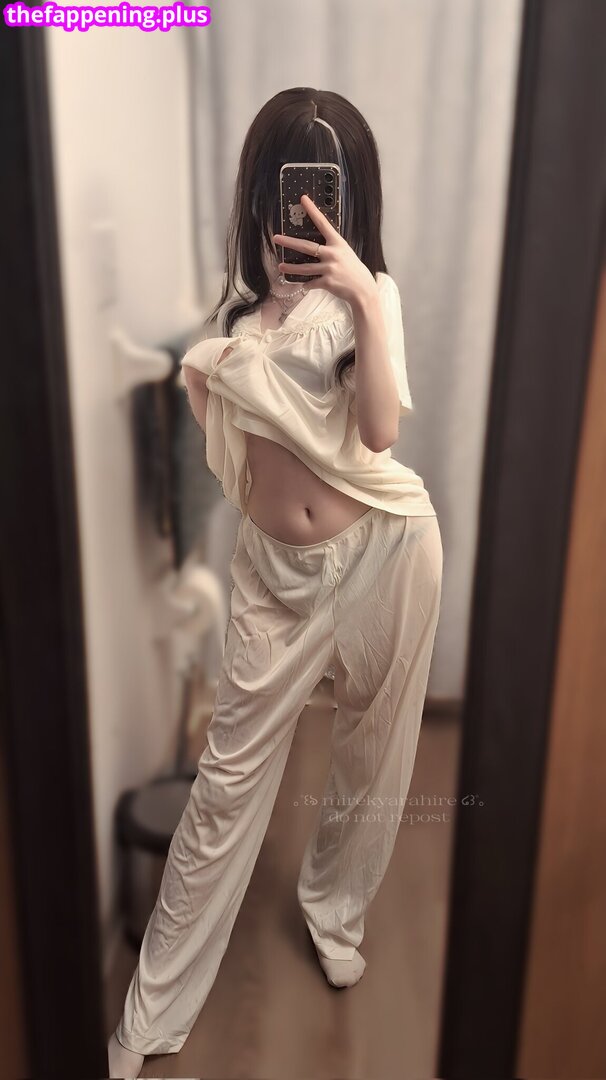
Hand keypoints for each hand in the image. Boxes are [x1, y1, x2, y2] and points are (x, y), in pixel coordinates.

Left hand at [272, 193, 376, 307]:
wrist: (363, 290)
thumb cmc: (354, 271)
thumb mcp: (345, 254)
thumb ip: (331, 249)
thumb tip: (315, 248)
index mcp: (338, 243)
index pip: (323, 223)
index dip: (313, 210)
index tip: (303, 199)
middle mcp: (333, 254)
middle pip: (306, 246)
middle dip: (289, 242)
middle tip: (276, 238)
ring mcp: (329, 268)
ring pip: (305, 268)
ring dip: (291, 268)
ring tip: (280, 266)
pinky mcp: (327, 282)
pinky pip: (311, 283)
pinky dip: (307, 285)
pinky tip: (304, 285)